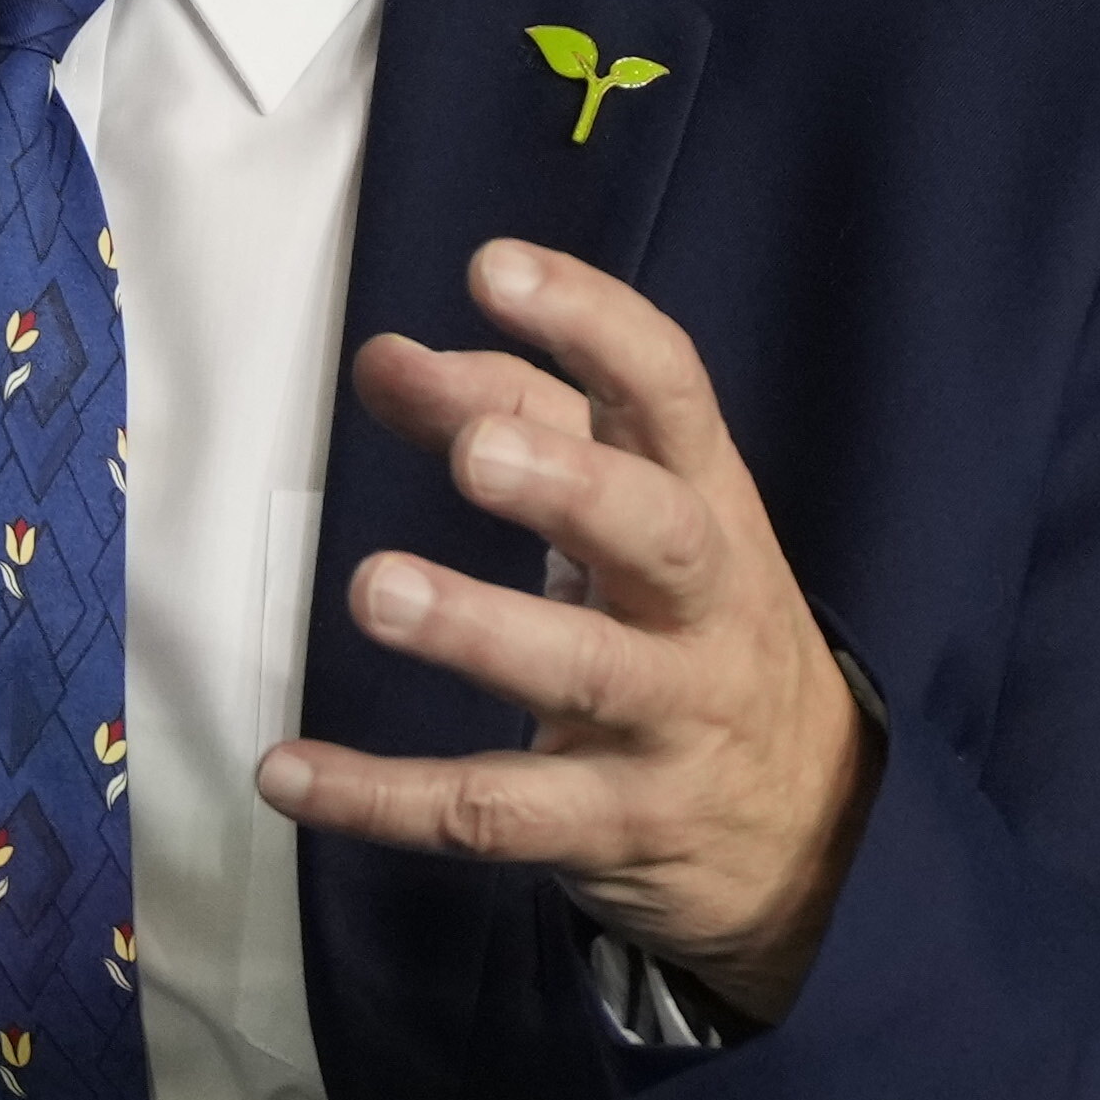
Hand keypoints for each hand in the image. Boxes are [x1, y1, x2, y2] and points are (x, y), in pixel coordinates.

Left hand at [264, 238, 878, 1016]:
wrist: (814, 831)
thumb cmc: (694, 633)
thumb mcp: (636, 517)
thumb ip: (518, 422)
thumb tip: (389, 358)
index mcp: (708, 503)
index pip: (671, 393)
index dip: (592, 326)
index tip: (495, 268)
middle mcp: (704, 606)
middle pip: (658, 532)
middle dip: (569, 487)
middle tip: (472, 452)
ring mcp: (669, 721)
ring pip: (583, 672)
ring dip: (478, 628)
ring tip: (375, 588)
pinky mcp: (615, 824)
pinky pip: (495, 812)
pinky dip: (383, 798)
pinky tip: (285, 772)